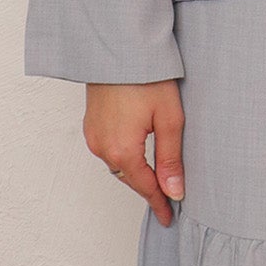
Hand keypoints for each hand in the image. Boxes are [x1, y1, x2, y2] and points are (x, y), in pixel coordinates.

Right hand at [84, 80, 185, 226]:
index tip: (169, 217)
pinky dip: (124, 158)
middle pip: (130, 178)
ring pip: (118, 165)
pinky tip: (137, 156)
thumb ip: (170, 158)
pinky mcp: (91, 124)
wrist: (119, 48)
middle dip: (148, 189)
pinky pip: (108, 151)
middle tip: (167, 200)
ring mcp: (93, 135)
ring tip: (156, 180)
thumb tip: (174, 191)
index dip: (159, 203)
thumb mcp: (169, 119)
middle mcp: (102, 147)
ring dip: (135, 173)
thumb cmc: (147, 77)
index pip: (145, 187)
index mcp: (122, 150)